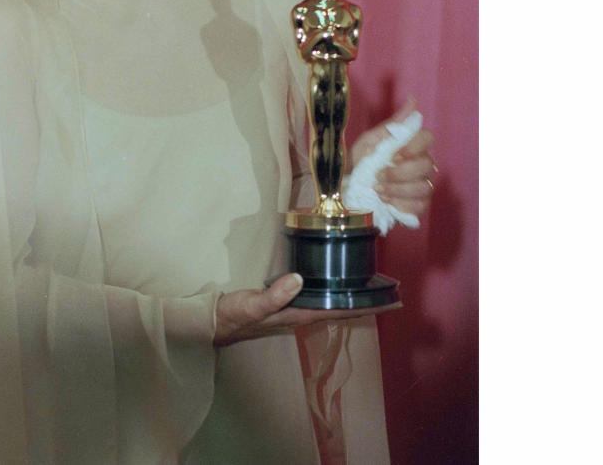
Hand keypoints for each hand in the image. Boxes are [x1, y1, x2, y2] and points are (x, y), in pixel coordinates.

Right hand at [213, 273, 395, 346]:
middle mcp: (300, 314)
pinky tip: (332, 286)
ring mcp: (293, 310)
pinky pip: (315, 298)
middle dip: (364, 303)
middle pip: (340, 309)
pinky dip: (330, 293)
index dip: (364, 306)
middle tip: (389, 294)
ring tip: (369, 290)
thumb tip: (298, 279)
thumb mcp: (251, 305)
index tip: (389, 302)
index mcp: (298, 315)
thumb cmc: (232, 316)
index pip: (338, 311)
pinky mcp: (284, 303)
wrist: (213, 323)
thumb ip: (274, 295)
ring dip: (349, 299)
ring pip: (329, 304)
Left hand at [350, 98, 436, 216]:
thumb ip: (392, 125)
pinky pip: (420, 206)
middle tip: (378, 176)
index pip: (428, 138)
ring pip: (424, 187)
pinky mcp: (416, 207)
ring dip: (397, 189)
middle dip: (401, 173)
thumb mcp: (369, 142)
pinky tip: (385, 201)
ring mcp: (420, 186)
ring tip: (377, 189)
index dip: (414, 147)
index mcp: (409, 146)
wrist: (343, 191)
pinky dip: (401, 204)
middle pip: (427, 165)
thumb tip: (412, 101)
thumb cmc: (357, 163)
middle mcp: (420, 165)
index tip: (394, 155)